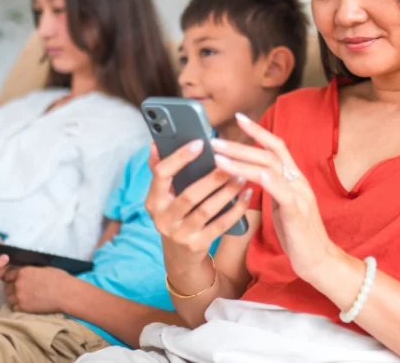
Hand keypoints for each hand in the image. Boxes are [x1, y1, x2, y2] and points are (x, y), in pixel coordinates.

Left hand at [4, 267, 72, 313]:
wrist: (65, 294)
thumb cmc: (59, 279)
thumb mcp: (44, 269)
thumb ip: (31, 272)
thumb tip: (28, 274)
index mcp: (23, 272)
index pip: (8, 275)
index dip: (12, 278)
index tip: (16, 280)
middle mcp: (18, 283)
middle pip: (7, 287)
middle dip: (12, 288)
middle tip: (21, 290)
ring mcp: (19, 296)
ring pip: (9, 298)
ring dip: (14, 298)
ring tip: (24, 299)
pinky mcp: (23, 308)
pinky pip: (14, 308)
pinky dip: (18, 307)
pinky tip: (26, 305)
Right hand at [144, 140, 250, 267]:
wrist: (178, 256)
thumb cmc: (174, 215)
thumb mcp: (162, 196)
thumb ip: (160, 170)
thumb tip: (156, 142)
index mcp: (153, 201)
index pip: (161, 174)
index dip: (179, 158)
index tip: (200, 143)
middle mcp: (163, 219)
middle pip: (189, 195)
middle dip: (212, 178)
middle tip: (231, 162)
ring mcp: (180, 234)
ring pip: (207, 210)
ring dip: (227, 192)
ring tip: (242, 176)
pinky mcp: (198, 245)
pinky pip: (221, 225)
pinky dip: (237, 209)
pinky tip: (247, 194)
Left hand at [210, 112, 335, 282]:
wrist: (319, 261)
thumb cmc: (297, 235)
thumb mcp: (282, 206)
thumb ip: (271, 188)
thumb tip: (250, 175)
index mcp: (294, 179)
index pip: (277, 147)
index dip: (259, 131)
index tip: (239, 118)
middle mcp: (298, 181)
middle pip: (269, 153)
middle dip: (240, 144)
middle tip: (215, 139)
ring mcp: (299, 195)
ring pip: (269, 167)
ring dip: (241, 159)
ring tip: (217, 155)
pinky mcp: (296, 211)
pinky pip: (279, 190)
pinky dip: (262, 179)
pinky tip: (247, 174)